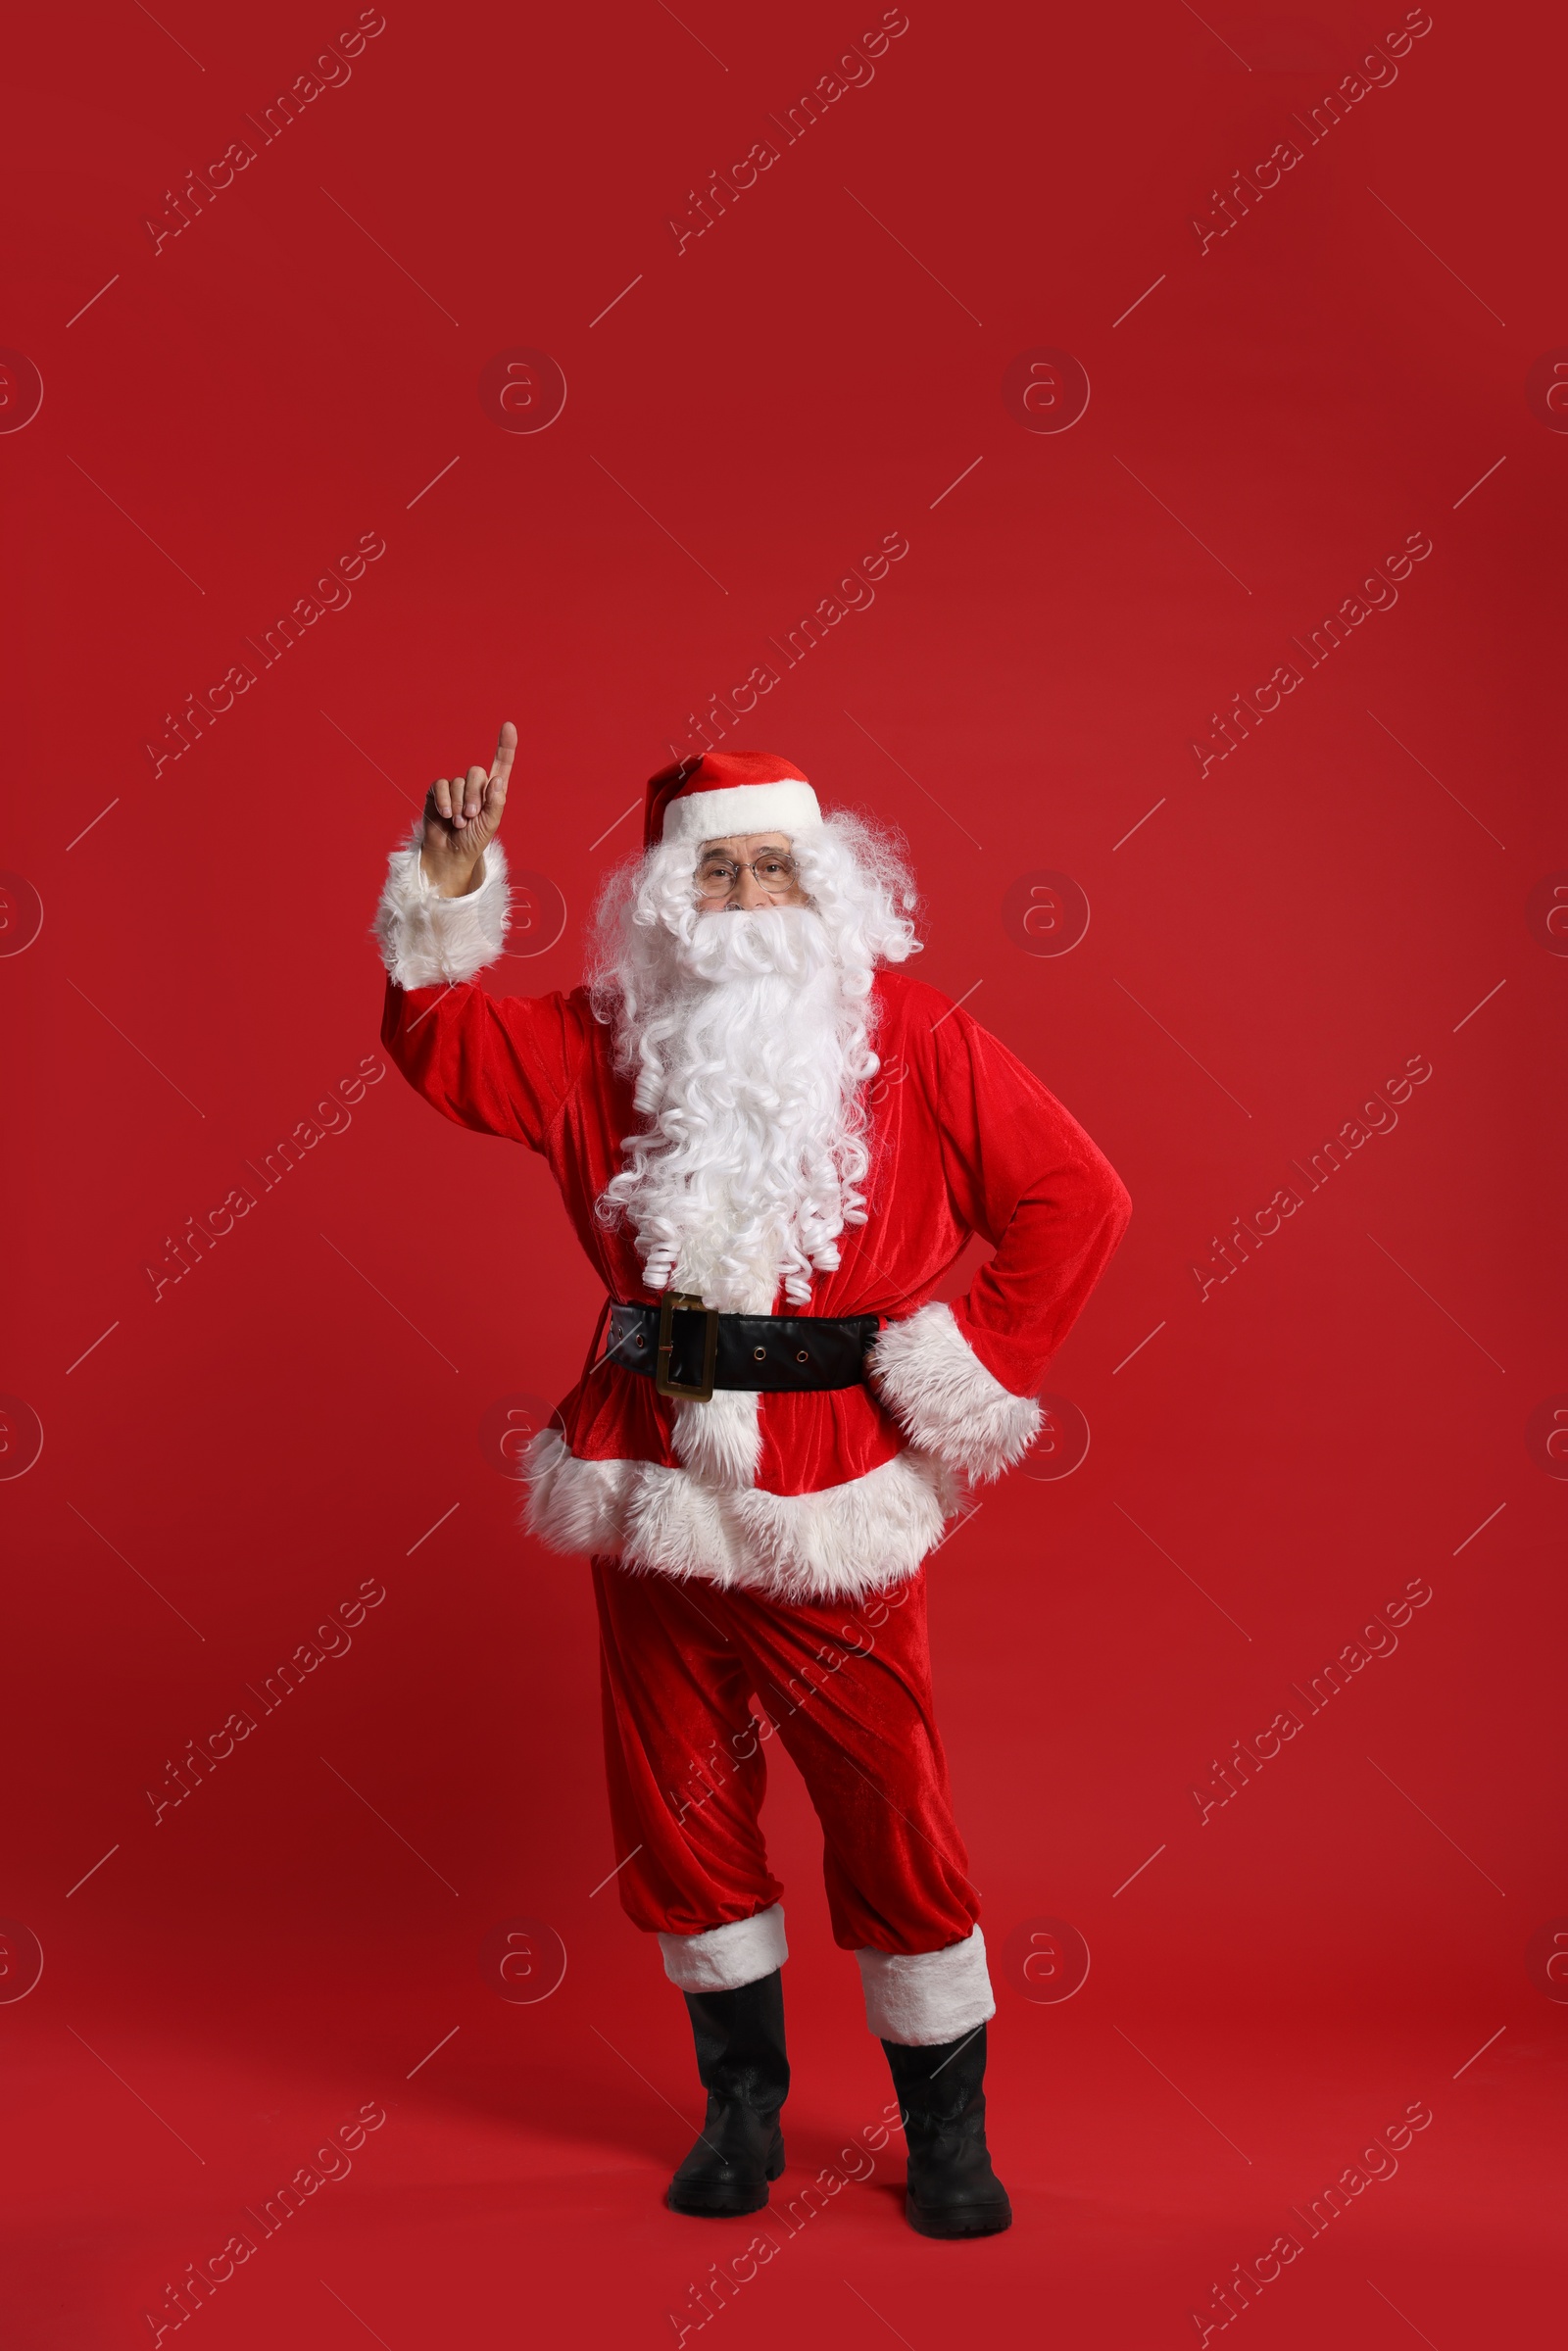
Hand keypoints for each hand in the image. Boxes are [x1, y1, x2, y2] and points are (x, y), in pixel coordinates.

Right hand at [420, 719, 514, 895]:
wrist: (450, 854)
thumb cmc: (473, 841)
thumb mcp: (490, 824)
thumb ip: (496, 802)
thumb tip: (496, 780)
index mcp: (492, 792)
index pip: (500, 764)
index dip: (505, 746)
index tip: (509, 726)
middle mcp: (474, 786)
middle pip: (476, 772)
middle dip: (474, 796)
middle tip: (471, 817)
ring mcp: (455, 788)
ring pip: (458, 782)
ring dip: (458, 805)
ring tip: (459, 823)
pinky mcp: (437, 792)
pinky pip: (441, 786)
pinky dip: (444, 801)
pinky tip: (445, 816)